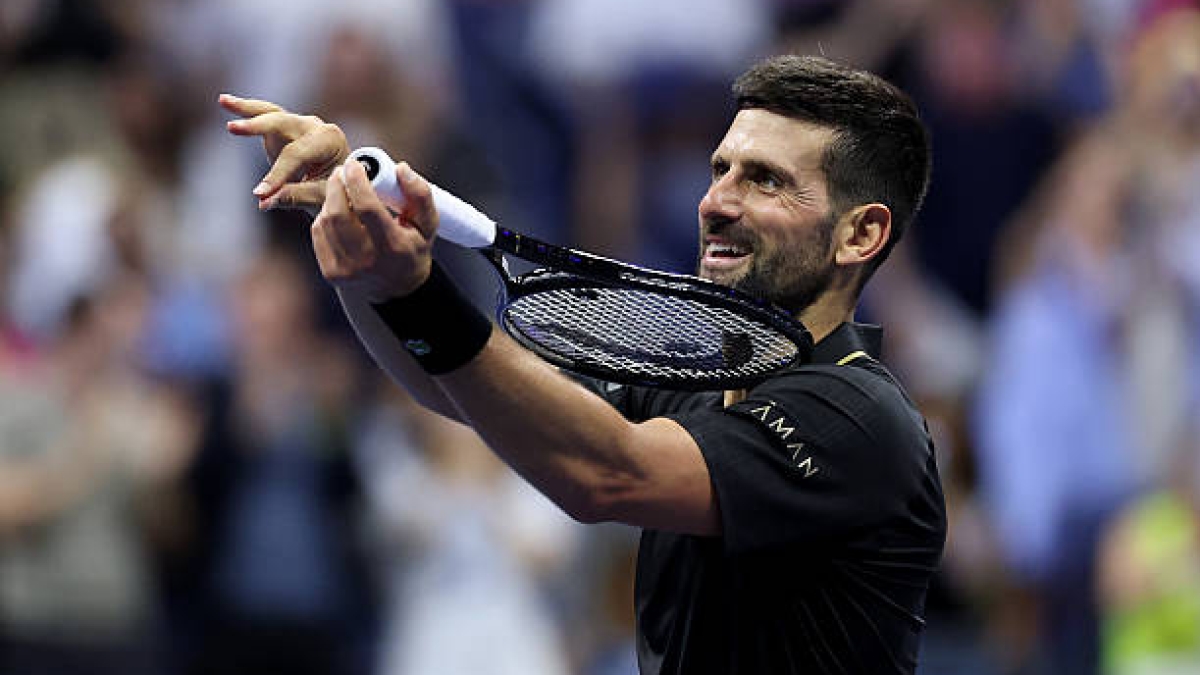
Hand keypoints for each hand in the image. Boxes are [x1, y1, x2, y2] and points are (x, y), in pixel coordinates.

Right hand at [219, 94, 347, 212]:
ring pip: (271, 112)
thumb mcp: (321, 197)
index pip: (297, 154)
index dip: (277, 174)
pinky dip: (246, 110)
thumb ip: (294, 197)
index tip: (260, 194)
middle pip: (283, 123)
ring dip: (246, 108)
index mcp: (329, 140)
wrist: (343, 182)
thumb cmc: (336, 190)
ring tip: (223, 101)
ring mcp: (299, 124)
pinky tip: (224, 101)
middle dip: (258, 127)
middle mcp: (314, 126)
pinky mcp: (284, 128)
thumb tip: (263, 202)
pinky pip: (264, 115)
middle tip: (233, 129)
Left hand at [312, 157, 439, 301]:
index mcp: (393, 247)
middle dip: (336, 186)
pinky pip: (318, 234)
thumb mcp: (428, 224)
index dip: (357, 182)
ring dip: (330, 200)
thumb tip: (401, 169)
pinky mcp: (331, 273)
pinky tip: (337, 214)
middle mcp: (367, 262)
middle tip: (342, 172)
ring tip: (342, 192)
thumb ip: (420, 194)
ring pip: (325, 222)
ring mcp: (346, 270)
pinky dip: (325, 217)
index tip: (354, 164)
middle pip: (338, 214)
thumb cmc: (412, 249)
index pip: (367, 208)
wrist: (397, 289)